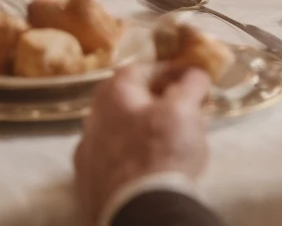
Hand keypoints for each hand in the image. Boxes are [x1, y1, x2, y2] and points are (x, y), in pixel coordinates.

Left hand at [74, 64, 210, 224]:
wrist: (139, 213)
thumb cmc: (162, 152)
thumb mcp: (185, 110)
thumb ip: (190, 84)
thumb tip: (195, 71)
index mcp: (112, 93)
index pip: (144, 69)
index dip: (170, 72)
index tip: (190, 79)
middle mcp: (92, 118)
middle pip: (129, 102)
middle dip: (158, 104)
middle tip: (184, 113)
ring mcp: (86, 154)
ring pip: (121, 132)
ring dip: (143, 132)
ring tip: (172, 144)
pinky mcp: (88, 185)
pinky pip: (114, 161)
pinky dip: (132, 158)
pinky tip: (150, 169)